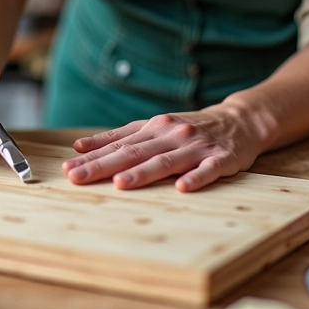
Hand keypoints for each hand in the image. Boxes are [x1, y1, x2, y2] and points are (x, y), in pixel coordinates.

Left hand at [62, 105, 263, 191]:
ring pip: (166, 161)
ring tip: (120, 184)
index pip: (117, 144)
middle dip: (104, 166)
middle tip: (77, 177)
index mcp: (154, 127)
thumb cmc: (190, 128)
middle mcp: (171, 134)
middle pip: (134, 152)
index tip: (67, 169)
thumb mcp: (154, 127)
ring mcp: (196, 147)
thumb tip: (79, 146)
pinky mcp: (221, 159)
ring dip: (142, 173)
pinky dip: (195, 178)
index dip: (92, 157)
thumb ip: (120, 137)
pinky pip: (207, 170)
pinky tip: (182, 188)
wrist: (240, 120)